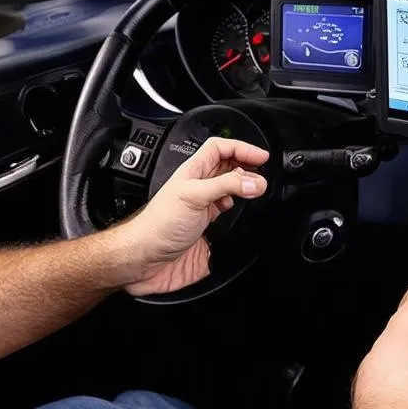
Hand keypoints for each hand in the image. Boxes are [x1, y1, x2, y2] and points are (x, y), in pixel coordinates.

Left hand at [109, 137, 268, 295]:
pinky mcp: (209, 232)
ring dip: (245, 191)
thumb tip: (255, 181)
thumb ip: (226, 186)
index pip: (220, 149)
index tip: (261, 158)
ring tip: (255, 192)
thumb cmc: (157, 225)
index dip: (241, 148)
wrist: (145, 260)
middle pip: (228, 168)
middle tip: (262, 176)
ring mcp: (204, 210)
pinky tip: (242, 217)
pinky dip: (241, 216)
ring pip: (231, 192)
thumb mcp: (194, 196)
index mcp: (194, 173)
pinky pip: (230, 219)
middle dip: (247, 167)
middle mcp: (200, 189)